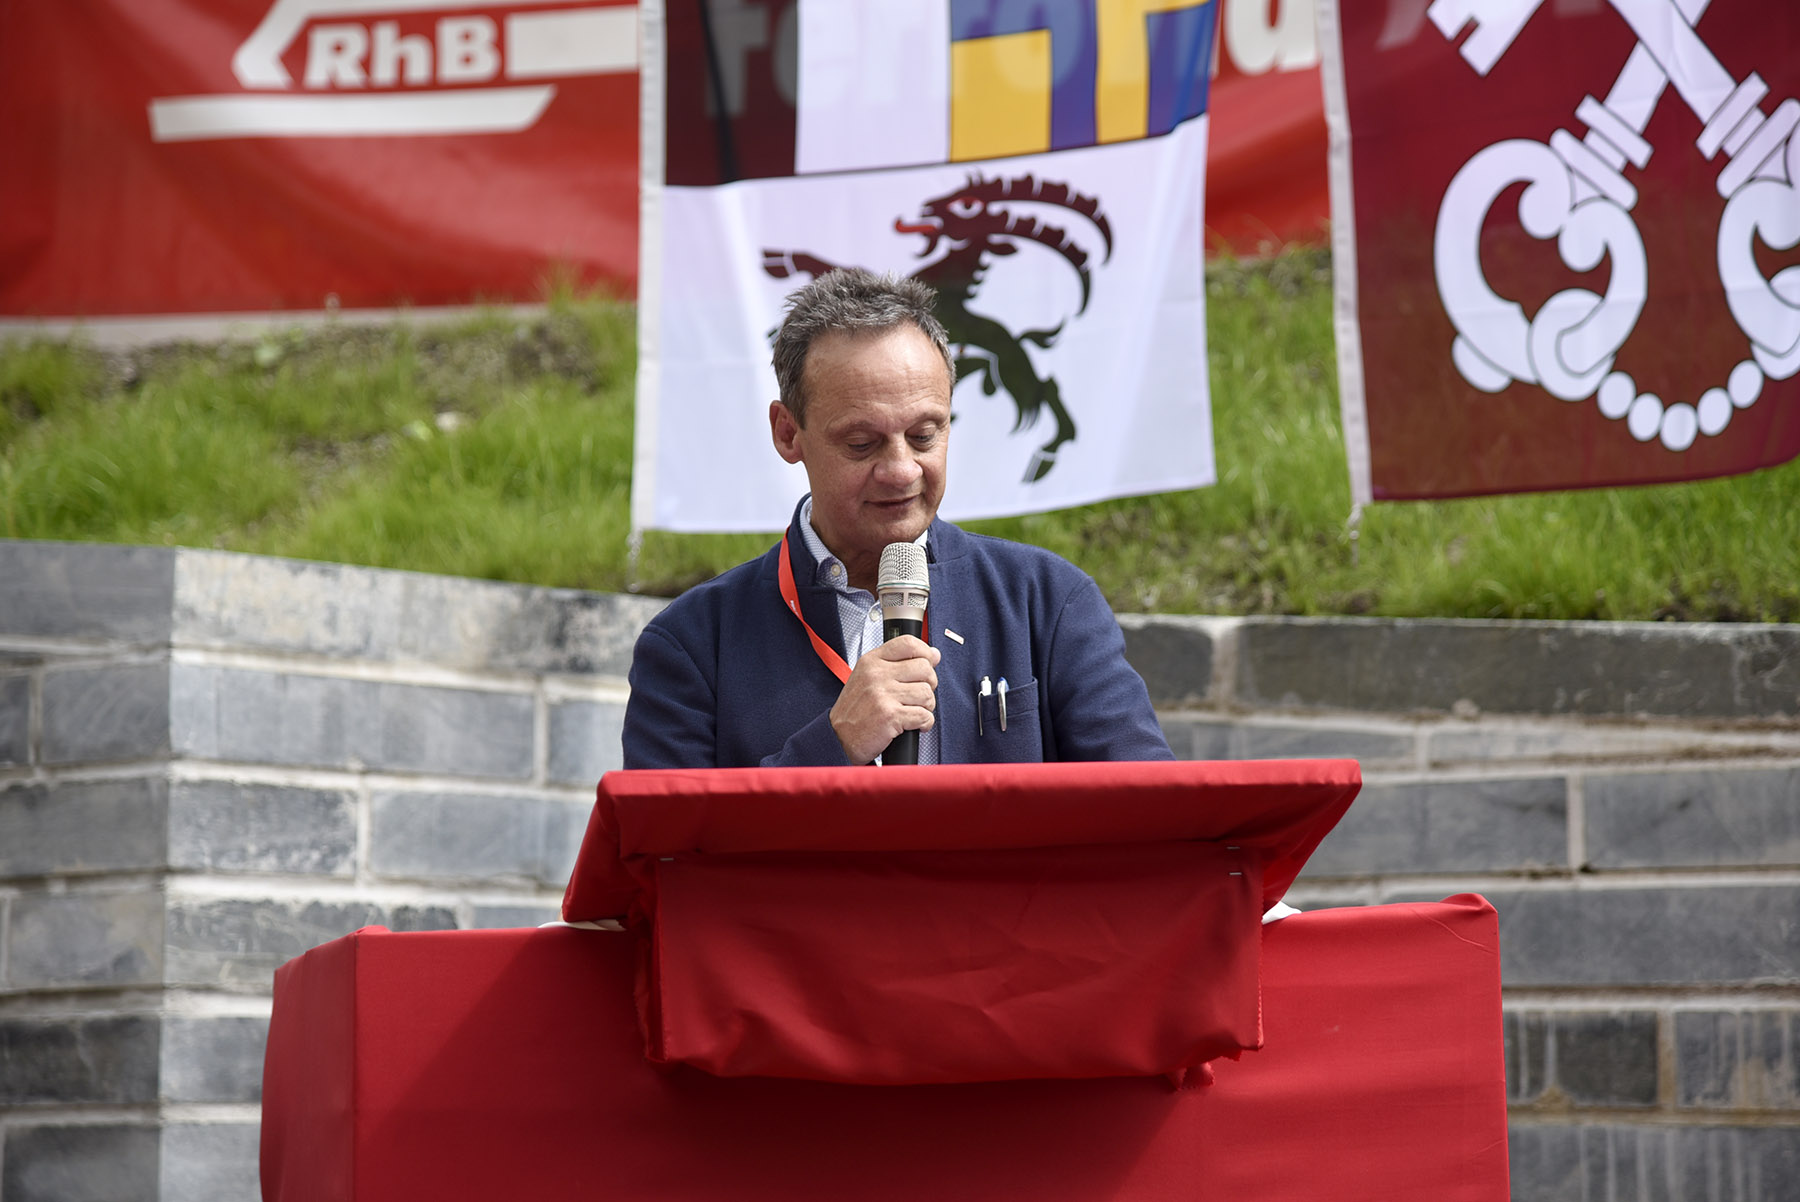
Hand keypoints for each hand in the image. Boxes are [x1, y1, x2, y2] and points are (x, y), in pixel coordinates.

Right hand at [829, 636, 940, 763]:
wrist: (838, 737)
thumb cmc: (855, 710)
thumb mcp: (868, 677)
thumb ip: (898, 663)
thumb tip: (934, 654)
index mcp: (871, 661)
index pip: (908, 643)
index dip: (925, 652)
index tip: (930, 661)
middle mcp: (877, 674)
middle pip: (924, 668)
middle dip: (929, 684)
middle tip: (918, 695)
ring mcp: (883, 694)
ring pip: (927, 693)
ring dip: (926, 707)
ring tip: (913, 711)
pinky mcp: (891, 716)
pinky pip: (924, 716)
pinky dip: (924, 723)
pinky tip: (913, 725)